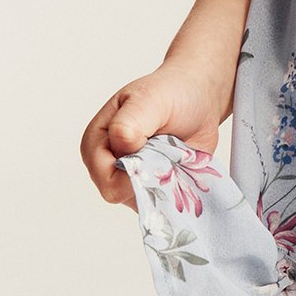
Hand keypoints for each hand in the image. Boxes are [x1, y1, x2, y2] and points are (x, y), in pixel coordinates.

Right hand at [81, 64, 226, 211]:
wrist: (198, 96)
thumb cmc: (169, 92)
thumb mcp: (148, 99)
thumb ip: (130, 123)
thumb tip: (121, 144)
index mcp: (96, 144)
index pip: (107, 180)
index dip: (134, 171)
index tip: (154, 149)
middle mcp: (109, 166)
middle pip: (126, 195)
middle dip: (153, 177)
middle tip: (169, 150)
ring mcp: (132, 179)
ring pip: (147, 202)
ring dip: (167, 181)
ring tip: (175, 154)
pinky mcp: (154, 187)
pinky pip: (165, 203)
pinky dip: (179, 188)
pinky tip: (183, 166)